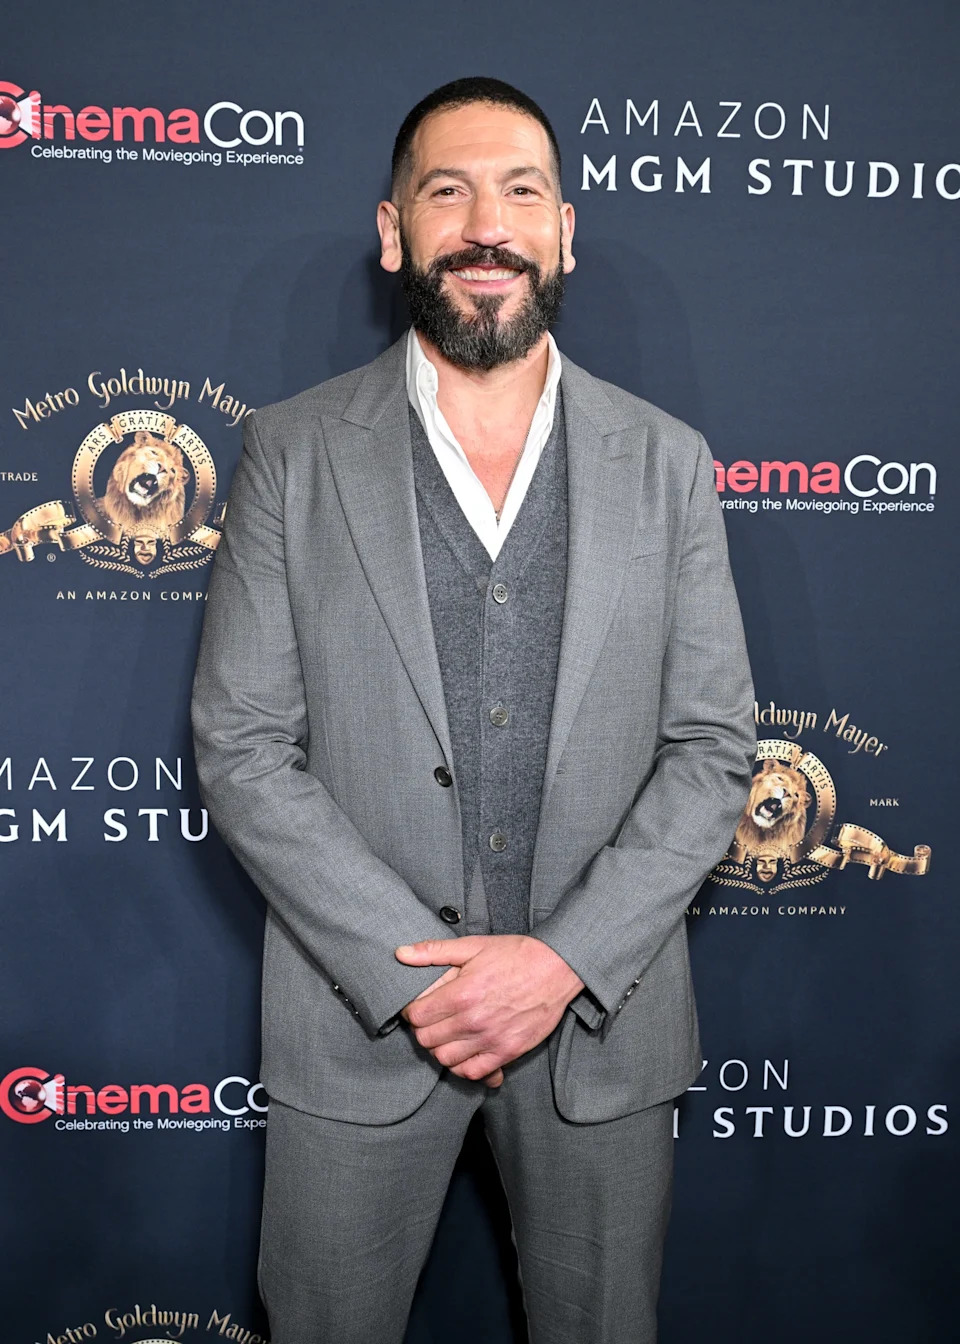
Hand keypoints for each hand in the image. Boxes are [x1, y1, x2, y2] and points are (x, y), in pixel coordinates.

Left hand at [395, 935, 584, 1087]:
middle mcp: (473, 1021)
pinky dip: (464, 1068)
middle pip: (427, 1041)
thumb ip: (434, 952)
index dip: (411, 1012)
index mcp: (461, 994)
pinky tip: (466, 1053)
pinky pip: (474, 1073)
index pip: (416, 1016)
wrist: (557, 968)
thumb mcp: (473, 946)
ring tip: (448, 1035)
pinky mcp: (508, 1052)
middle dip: (423, 1030)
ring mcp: (491, 1040)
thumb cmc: (515, 954)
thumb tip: (401, 953)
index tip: (417, 1007)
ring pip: (446, 1060)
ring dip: (441, 1049)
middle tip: (432, 1020)